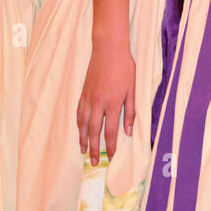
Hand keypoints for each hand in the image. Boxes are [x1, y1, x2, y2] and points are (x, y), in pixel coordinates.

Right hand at [77, 39, 134, 165]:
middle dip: (94, 149)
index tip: (111, 158)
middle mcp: (97, 103)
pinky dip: (78, 123)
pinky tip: (79, 129)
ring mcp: (88, 98)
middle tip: (95, 162)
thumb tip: (129, 131)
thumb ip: (130, 111)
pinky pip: (79, 111)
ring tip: (83, 150)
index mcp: (112, 103)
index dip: (110, 147)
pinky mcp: (83, 92)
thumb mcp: (132, 89)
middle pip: (93, 132)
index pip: (110, 132)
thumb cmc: (124, 67)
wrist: (108, 48)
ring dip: (82, 139)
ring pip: (82, 123)